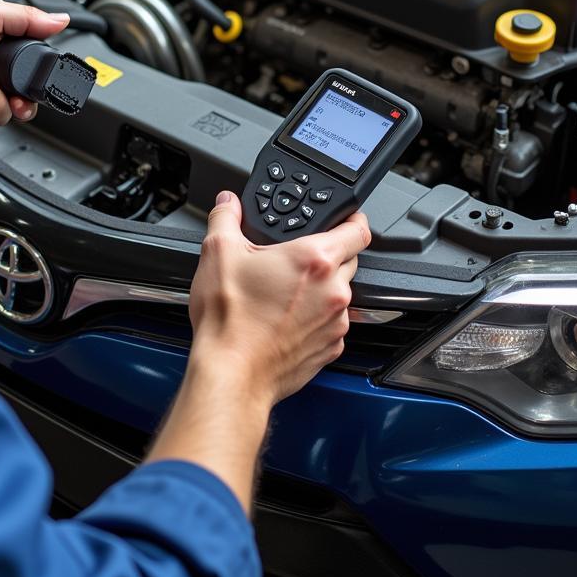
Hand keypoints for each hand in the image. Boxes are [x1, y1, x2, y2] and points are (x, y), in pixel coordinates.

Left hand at [0, 0, 69, 129]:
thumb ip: (27, 18)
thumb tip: (60, 18)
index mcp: (1, 36)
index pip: (34, 58)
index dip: (41, 70)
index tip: (42, 76)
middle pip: (27, 89)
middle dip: (27, 96)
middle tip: (18, 93)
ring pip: (10, 108)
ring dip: (2, 104)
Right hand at [189, 191, 368, 407]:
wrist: (232, 372)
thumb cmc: (230, 320)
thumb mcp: (218, 253)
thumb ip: (226, 219)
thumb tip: (228, 204)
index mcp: (315, 260)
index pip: (358, 229)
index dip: (353, 217)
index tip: (346, 217)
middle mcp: (334, 291)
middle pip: (349, 260)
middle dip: (328, 254)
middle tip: (296, 257)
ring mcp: (336, 323)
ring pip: (339, 294)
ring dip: (320, 289)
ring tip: (284, 292)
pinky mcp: (330, 348)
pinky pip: (331, 324)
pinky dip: (316, 318)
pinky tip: (286, 319)